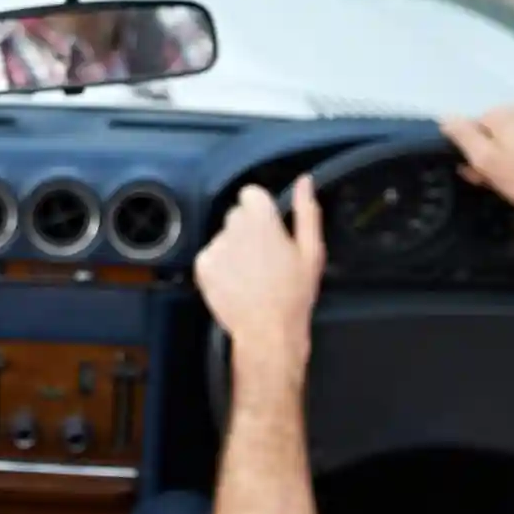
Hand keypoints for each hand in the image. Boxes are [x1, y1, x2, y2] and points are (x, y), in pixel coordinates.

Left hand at [196, 176, 323, 397]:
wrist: (267, 331)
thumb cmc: (293, 295)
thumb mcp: (311, 251)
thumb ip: (306, 211)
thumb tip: (304, 182)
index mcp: (262, 220)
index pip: (251, 193)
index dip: (260, 210)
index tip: (269, 228)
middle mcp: (234, 228)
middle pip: (236, 215)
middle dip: (248, 230)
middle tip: (264, 257)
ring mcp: (216, 247)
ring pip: (224, 237)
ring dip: (234, 249)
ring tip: (251, 275)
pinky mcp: (202, 266)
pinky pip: (210, 256)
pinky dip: (220, 266)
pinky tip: (237, 283)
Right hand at [440, 104, 513, 246]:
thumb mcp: (485, 160)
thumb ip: (463, 136)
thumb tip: (445, 117)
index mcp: (503, 113)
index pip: (474, 127)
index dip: (472, 152)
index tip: (478, 173)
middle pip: (496, 131)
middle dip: (493, 153)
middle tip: (497, 181)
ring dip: (512, 155)